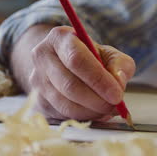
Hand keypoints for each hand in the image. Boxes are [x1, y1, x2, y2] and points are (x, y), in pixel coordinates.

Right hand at [20, 26, 134, 119]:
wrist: (63, 63)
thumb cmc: (90, 57)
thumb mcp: (109, 54)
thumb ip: (120, 65)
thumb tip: (118, 83)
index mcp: (59, 37)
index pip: (77, 59)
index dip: (98, 79)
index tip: (117, 95)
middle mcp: (42, 56)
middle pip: (69, 85)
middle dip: (97, 100)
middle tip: (115, 106)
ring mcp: (36, 80)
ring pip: (65, 104)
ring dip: (91, 111)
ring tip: (107, 109)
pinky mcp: (38, 101)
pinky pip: (62, 115)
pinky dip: (83, 117)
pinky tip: (95, 112)